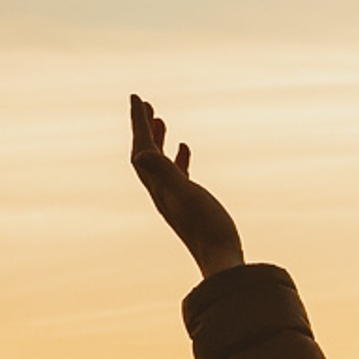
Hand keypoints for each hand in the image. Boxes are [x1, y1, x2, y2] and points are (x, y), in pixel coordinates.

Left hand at [129, 95, 245, 277]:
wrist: (221, 261)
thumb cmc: (207, 228)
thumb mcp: (186, 196)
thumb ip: (165, 173)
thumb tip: (141, 153)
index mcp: (159, 186)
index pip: (142, 149)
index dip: (138, 123)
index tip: (136, 97)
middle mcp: (162, 192)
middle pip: (145, 154)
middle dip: (143, 128)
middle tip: (145, 104)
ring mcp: (175, 199)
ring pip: (160, 164)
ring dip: (157, 140)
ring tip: (160, 121)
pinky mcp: (190, 205)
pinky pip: (177, 175)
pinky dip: (178, 157)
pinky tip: (185, 150)